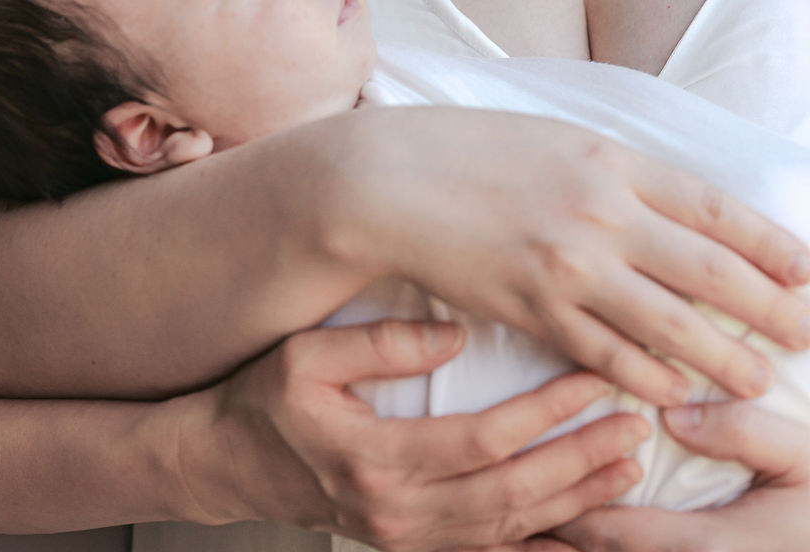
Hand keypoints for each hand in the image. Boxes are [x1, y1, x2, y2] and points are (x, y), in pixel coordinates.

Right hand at [180, 320, 649, 550]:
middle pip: (511, 497)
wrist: (226, 465)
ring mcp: (407, 541)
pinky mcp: (411, 548)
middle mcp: (398, 515)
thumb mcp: (305, 357)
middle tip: (637, 429)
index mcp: (376, 462)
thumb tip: (455, 333)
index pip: (482, 442)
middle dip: (581, 465)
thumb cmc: (264, 401)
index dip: (544, 415)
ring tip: (629, 468)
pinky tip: (585, 531)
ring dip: (576, 505)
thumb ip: (379, 344)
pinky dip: (543, 545)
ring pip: (510, 533)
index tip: (593, 381)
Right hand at [356, 108, 809, 406]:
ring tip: (757, 377)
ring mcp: (569, 266)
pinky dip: (650, 377)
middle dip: (770, 308)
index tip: (806, 269)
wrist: (388, 179)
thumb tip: (680, 204)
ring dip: (723, 357)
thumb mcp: (558, 137)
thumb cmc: (471, 151)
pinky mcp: (534, 309)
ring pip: (670, 325)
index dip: (771, 243)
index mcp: (610, 160)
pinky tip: (675, 390)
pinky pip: (609, 355)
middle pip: (711, 271)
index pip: (715, 208)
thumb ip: (620, 170)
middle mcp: (601, 213)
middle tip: (806, 333)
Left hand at [554, 401, 809, 548]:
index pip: (615, 536)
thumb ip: (741, 431)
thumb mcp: (803, 457)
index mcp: (717, 549)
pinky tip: (585, 547)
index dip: (565, 515)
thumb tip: (672, 413)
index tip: (529, 486)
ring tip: (531, 537)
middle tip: (512, 514)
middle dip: (557, 545)